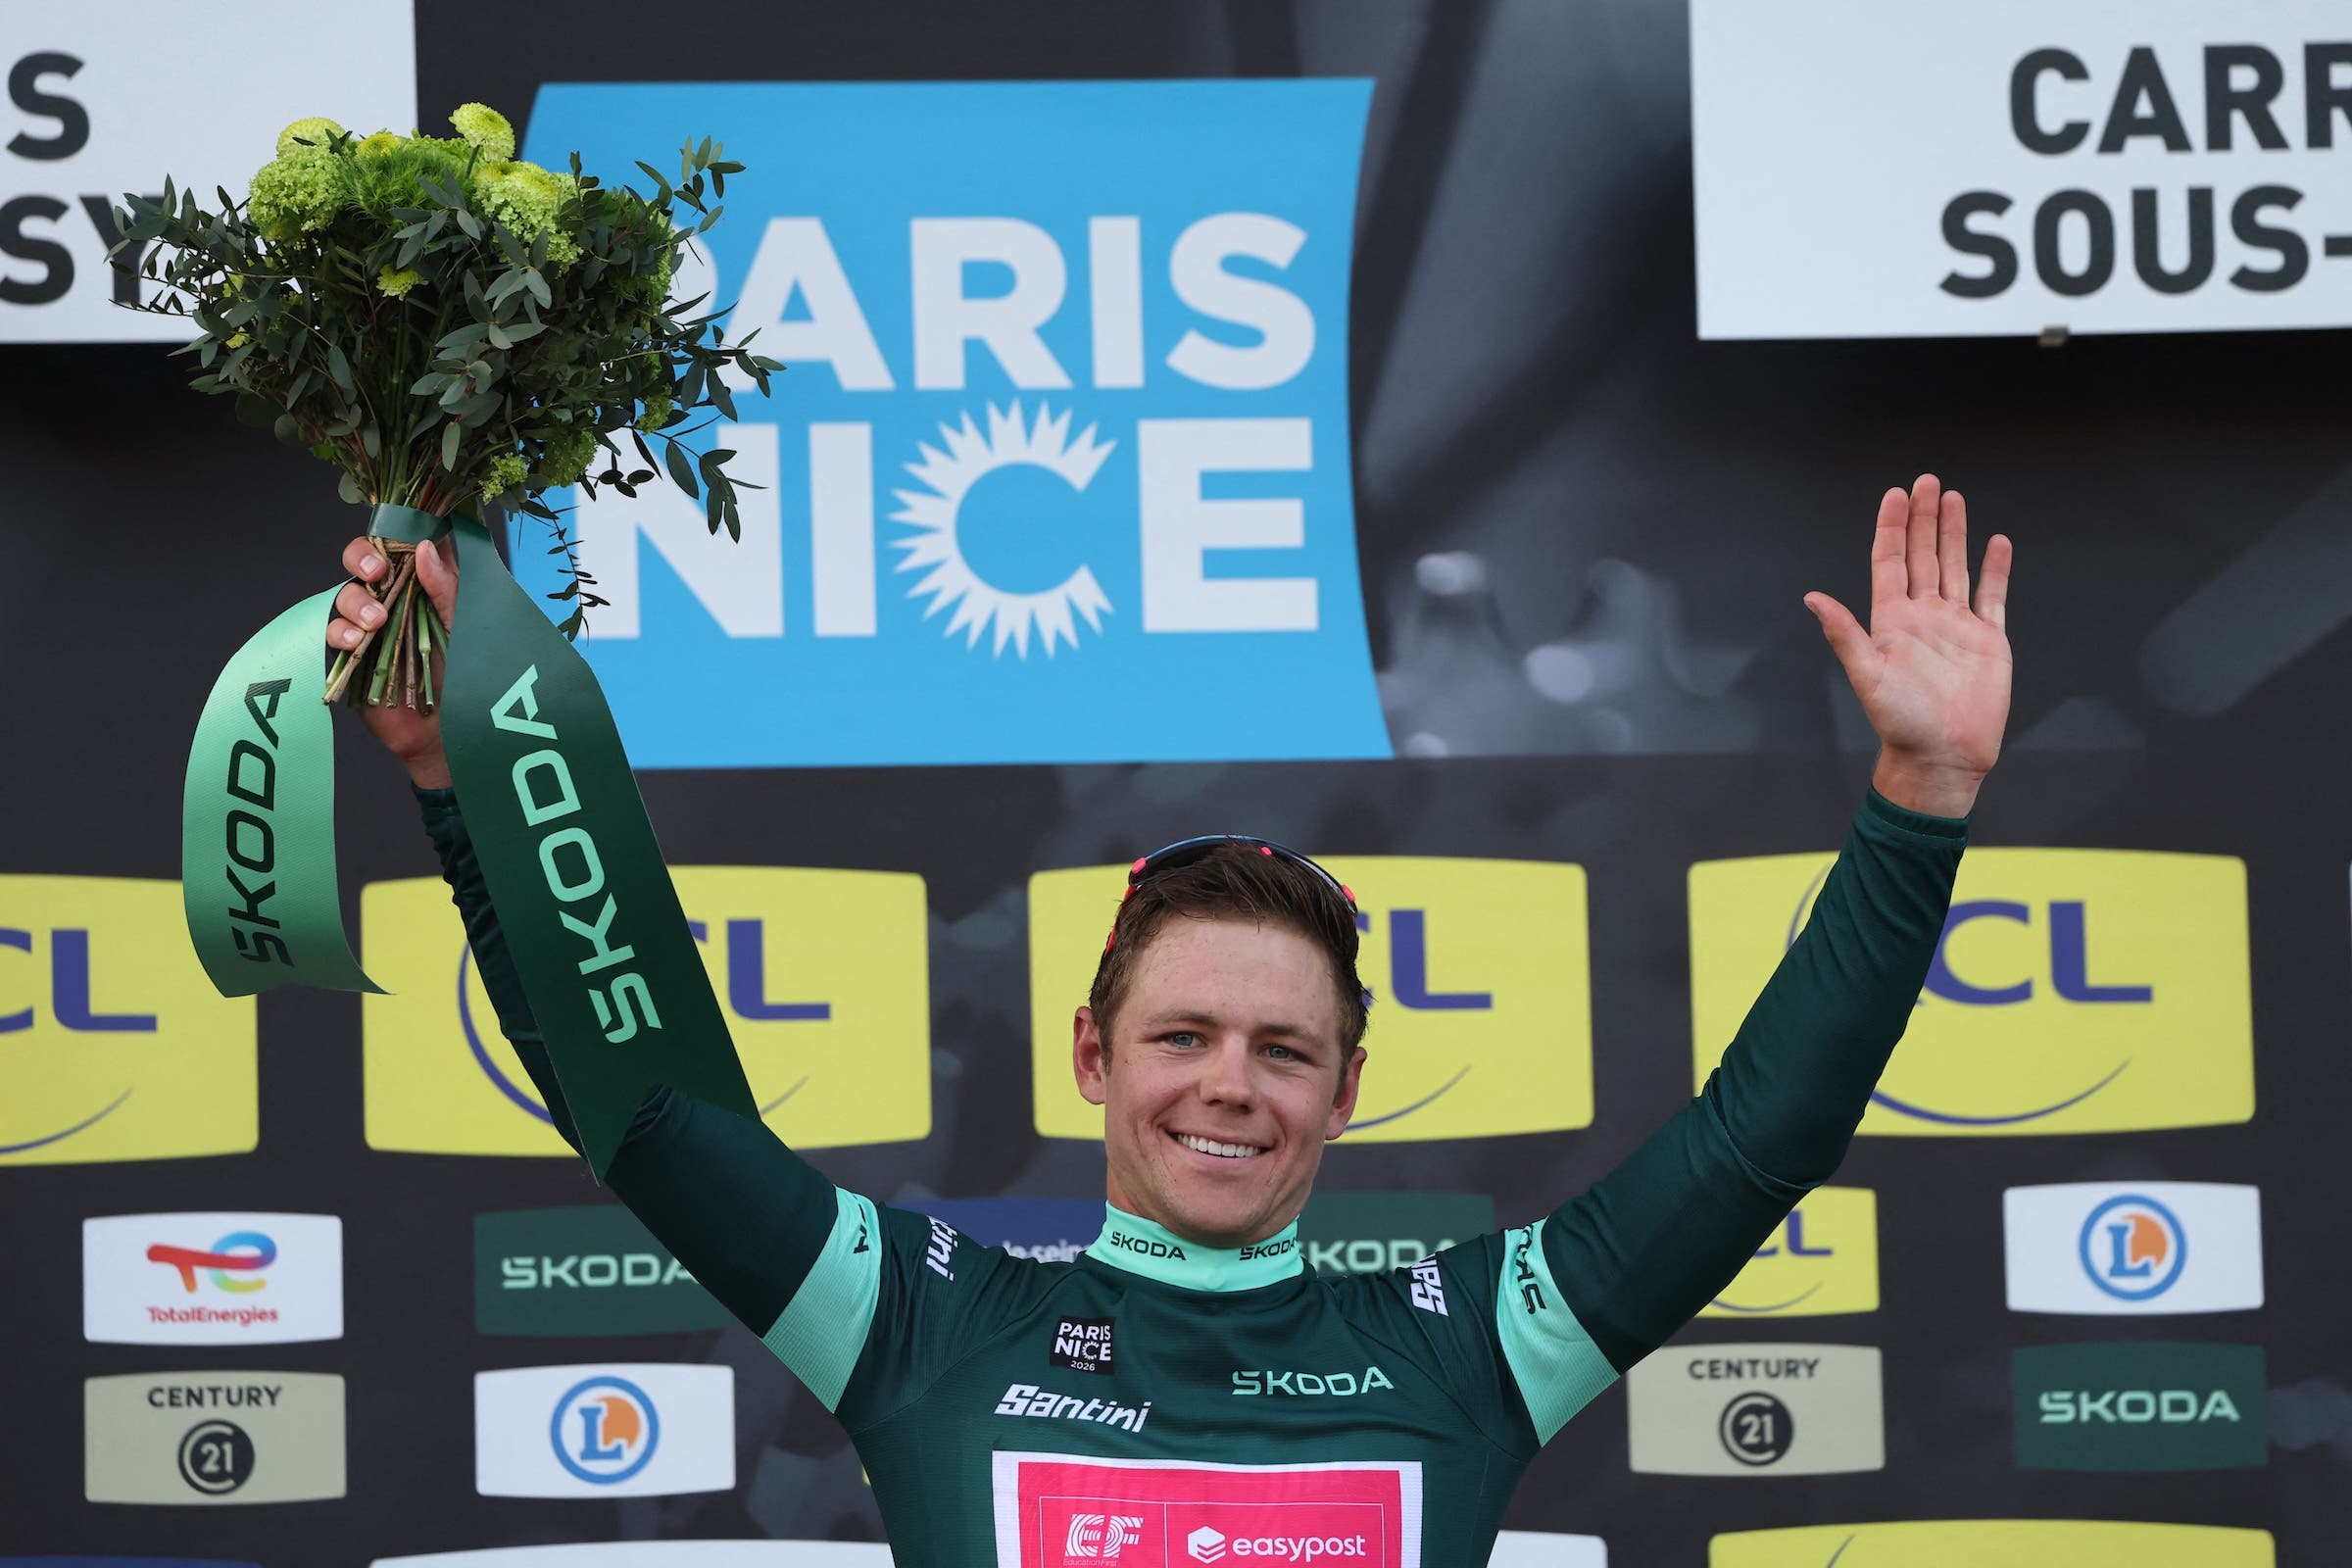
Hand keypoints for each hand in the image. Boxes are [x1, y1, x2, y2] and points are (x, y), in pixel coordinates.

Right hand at [329, 534, 459, 788]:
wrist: (452, 736)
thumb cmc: (467, 682)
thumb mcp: (465, 630)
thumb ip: (448, 591)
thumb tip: (425, 548)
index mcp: (424, 588)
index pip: (402, 547)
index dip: (395, 535)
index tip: (399, 537)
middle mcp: (393, 602)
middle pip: (364, 562)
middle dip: (363, 559)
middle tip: (376, 572)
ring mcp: (369, 629)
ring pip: (346, 596)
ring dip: (355, 602)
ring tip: (374, 622)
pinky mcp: (350, 657)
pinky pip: (332, 634)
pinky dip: (340, 632)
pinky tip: (356, 641)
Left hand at [1805, 474, 2012, 817]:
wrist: (1943, 757)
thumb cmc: (1901, 722)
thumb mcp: (1867, 675)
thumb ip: (1844, 634)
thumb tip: (1813, 598)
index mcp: (1891, 621)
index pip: (1891, 562)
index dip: (1893, 528)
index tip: (1897, 494)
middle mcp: (1923, 617)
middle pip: (1923, 556)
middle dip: (1925, 519)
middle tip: (1928, 481)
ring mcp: (1956, 626)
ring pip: (1955, 568)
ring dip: (1954, 534)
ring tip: (1954, 499)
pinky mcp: (1988, 641)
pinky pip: (1993, 597)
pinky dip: (1995, 570)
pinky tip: (1996, 543)